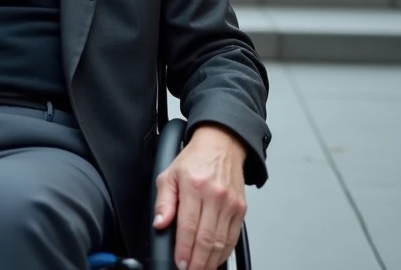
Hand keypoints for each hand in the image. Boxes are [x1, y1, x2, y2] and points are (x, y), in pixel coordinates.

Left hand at [153, 125, 247, 269]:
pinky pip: (233, 237)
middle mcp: (214, 196)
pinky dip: (224, 252)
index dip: (184, 250)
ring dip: (210, 261)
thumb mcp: (169, 174)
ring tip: (200, 268)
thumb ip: (163, 201)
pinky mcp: (241, 209)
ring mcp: (230, 204)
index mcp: (194, 187)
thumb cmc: (195, 159)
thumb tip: (160, 223)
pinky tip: (215, 259)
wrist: (221, 144)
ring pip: (221, 242)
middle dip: (197, 262)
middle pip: (207, 239)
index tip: (180, 263)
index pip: (188, 227)